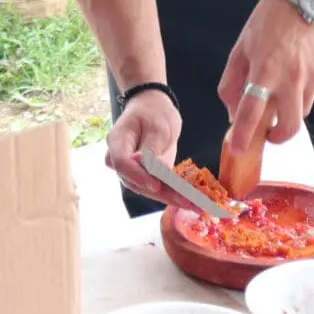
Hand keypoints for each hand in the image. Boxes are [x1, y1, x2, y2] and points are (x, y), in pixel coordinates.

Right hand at [105, 88, 198, 208]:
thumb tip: (149, 168)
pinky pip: (157, 188)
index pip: (121, 163)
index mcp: (117, 141)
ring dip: (172, 199)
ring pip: (148, 189)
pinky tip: (193, 202)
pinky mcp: (145, 177)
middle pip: (136, 182)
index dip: (138, 176)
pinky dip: (174, 195)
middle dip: (163, 194)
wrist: (153, 108)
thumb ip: (152, 148)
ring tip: (196, 205)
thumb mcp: (157, 125)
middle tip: (188, 201)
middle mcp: (119, 160)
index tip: (156, 185)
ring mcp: (131, 171)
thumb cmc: (153, 112)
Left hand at [220, 0, 313, 155]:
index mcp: (264, 70)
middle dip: (277, 136)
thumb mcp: (239, 50)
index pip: (251, 112)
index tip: (238, 149)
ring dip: (291, 108)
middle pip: (289, 126)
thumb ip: (232, 84)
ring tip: (284, 87)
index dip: (242, 134)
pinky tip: (301, 73)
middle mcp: (291, 77)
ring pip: (304, 110)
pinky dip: (308, 92)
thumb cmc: (266, 24)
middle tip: (269, 132)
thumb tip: (233, 113)